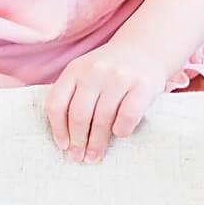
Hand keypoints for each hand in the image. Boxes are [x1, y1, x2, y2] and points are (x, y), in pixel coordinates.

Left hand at [45, 37, 173, 163]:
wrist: (146, 47)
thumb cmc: (111, 70)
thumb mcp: (86, 74)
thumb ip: (73, 97)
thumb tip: (66, 140)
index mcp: (76, 69)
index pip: (57, 103)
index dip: (58, 129)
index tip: (63, 146)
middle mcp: (95, 71)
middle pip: (79, 114)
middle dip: (78, 141)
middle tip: (79, 158)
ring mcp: (120, 77)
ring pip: (102, 118)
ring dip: (98, 143)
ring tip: (95, 156)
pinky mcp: (143, 85)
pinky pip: (128, 116)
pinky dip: (121, 129)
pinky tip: (119, 134)